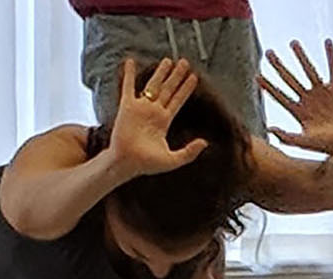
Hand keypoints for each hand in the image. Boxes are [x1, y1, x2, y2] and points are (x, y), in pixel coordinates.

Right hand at [109, 58, 211, 175]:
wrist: (126, 163)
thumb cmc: (146, 164)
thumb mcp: (173, 160)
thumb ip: (190, 152)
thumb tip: (205, 143)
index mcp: (164, 121)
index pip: (178, 100)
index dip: (186, 89)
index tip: (194, 77)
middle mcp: (153, 112)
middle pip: (168, 89)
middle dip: (177, 76)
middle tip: (185, 62)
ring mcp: (140, 108)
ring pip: (153, 85)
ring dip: (161, 72)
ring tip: (168, 60)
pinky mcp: (127, 107)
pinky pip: (128, 86)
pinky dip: (128, 74)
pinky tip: (130, 61)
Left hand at [261, 39, 332, 155]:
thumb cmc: (331, 147)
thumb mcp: (308, 142)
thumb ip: (289, 137)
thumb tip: (270, 129)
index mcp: (300, 112)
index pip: (280, 96)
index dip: (268, 86)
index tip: (257, 75)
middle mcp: (309, 100)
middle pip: (290, 79)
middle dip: (279, 66)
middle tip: (268, 52)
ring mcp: (324, 93)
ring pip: (309, 70)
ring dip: (301, 56)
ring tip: (293, 43)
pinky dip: (331, 56)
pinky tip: (328, 43)